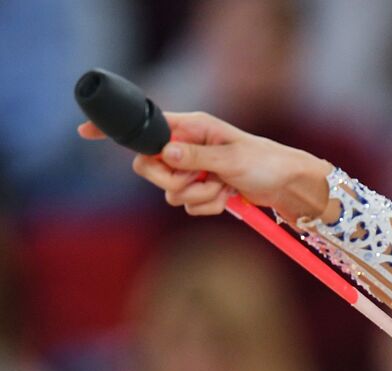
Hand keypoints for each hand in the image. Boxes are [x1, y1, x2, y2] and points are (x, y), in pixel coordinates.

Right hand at [77, 111, 333, 220]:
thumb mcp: (234, 159)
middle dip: (172, 181)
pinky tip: (227, 198)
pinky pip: (187, 205)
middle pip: (148, 167)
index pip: (146, 127)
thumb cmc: (268, 164)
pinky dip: (206, 207)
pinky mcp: (202, 190)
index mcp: (191, 128)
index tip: (86, 132)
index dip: (116, 131)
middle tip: (200, 180)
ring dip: (197, 197)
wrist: (290, 188)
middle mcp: (187, 147)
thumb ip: (198, 157)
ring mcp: (193, 170)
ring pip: (168, 192)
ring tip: (224, 188)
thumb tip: (165, 153)